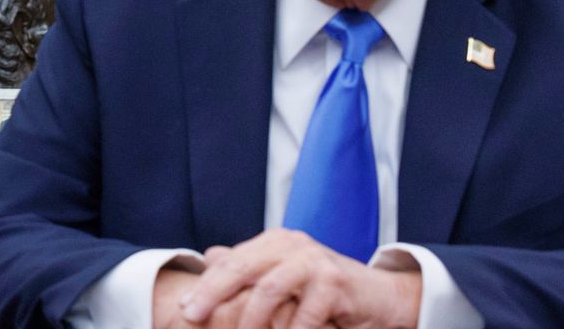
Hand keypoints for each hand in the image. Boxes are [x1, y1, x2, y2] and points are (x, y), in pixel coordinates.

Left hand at [180, 230, 419, 328]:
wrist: (379, 298)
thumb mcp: (284, 275)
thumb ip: (250, 267)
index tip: (184, 308)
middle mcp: (293, 245)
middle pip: (242, 268)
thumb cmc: (325, 292)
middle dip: (212, 295)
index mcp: (275, 242)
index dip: (205, 284)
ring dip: (249, 321)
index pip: (231, 261)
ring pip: (268, 290)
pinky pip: (303, 315)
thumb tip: (208, 256)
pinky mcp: (335, 283)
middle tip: (193, 318)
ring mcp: (315, 261)